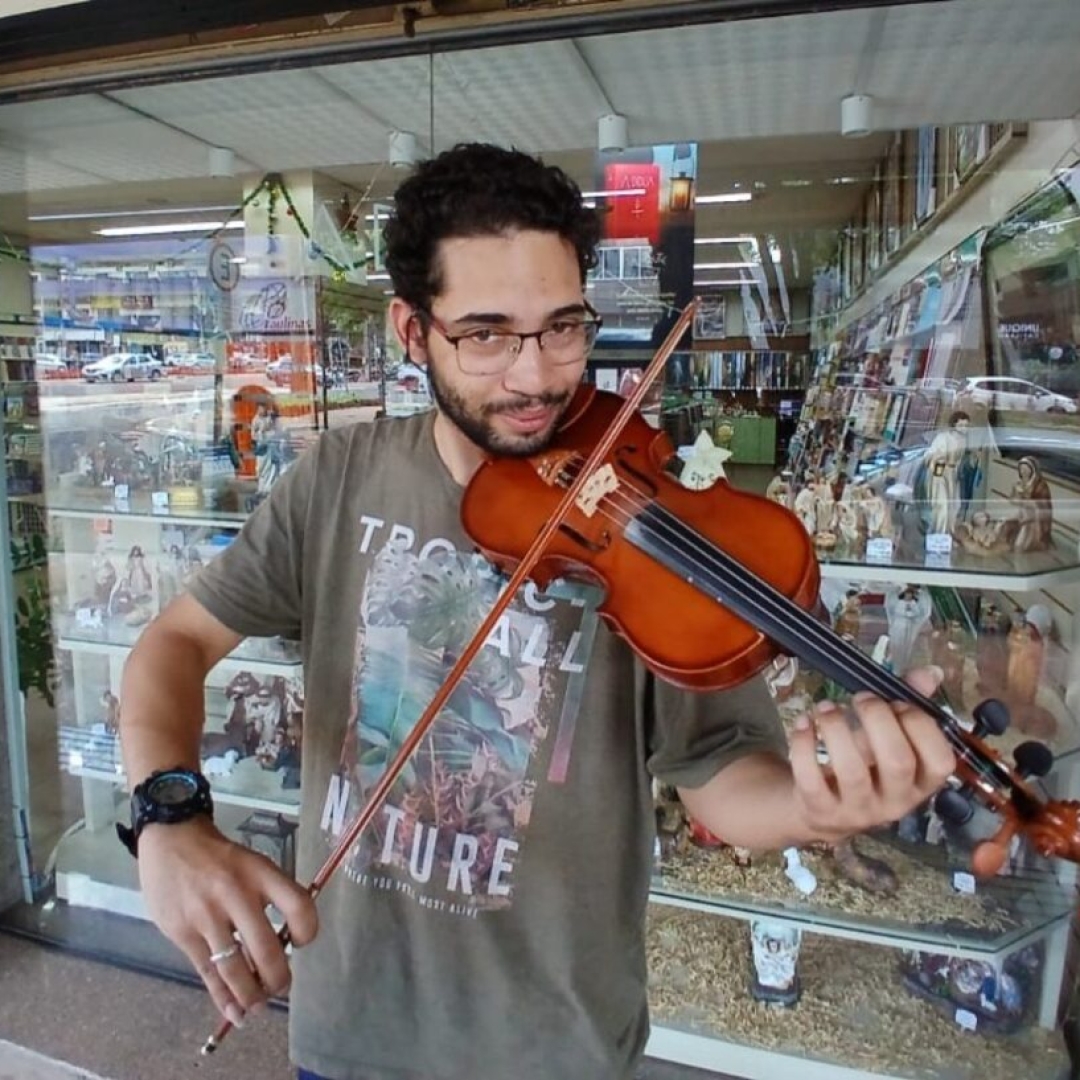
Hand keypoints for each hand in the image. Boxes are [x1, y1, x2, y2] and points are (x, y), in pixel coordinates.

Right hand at [137, 817, 316, 1026]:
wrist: (172, 839)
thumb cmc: (219, 858)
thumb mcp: (252, 864)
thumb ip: (268, 898)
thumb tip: (285, 946)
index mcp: (261, 873)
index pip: (298, 906)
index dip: (308, 931)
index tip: (302, 943)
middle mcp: (236, 894)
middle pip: (266, 949)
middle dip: (278, 978)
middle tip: (281, 987)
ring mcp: (207, 915)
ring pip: (235, 968)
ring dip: (251, 995)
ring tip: (259, 1005)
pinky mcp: (182, 932)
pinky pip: (207, 972)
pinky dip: (222, 997)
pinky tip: (234, 1011)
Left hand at [788, 666, 955, 842]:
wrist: (822, 808)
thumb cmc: (864, 766)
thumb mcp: (888, 740)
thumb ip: (908, 707)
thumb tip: (930, 672)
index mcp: (920, 783)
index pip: (940, 761)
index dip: (921, 725)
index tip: (897, 703)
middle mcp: (894, 802)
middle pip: (897, 761)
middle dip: (878, 719)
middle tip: (860, 699)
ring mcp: (857, 810)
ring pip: (851, 770)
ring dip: (836, 727)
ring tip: (826, 707)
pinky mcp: (820, 809)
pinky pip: (811, 778)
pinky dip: (804, 743)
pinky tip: (803, 723)